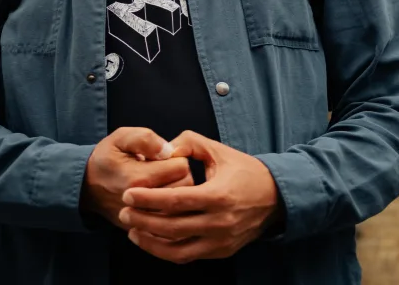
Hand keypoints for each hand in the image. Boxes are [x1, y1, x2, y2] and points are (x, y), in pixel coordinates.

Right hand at [81, 127, 193, 228]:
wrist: (85, 186)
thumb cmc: (106, 158)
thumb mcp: (120, 137)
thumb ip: (145, 139)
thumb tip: (168, 150)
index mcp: (139, 177)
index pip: (181, 167)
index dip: (178, 157)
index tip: (167, 156)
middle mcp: (143, 202)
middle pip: (186, 188)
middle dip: (182, 175)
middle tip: (167, 169)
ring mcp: (143, 219)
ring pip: (181, 207)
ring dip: (179, 193)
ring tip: (165, 183)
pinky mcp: (143, 230)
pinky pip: (171, 223)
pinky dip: (172, 212)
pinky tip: (164, 201)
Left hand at [119, 129, 280, 261]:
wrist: (275, 197)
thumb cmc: (243, 170)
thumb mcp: (217, 150)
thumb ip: (189, 142)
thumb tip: (164, 149)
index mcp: (218, 195)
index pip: (175, 201)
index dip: (149, 199)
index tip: (128, 195)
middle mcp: (219, 222)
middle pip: (172, 227)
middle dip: (143, 221)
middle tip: (123, 212)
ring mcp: (220, 241)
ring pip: (177, 249)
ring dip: (150, 242)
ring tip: (131, 229)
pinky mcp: (220, 252)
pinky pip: (187, 256)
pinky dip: (166, 251)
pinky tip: (151, 241)